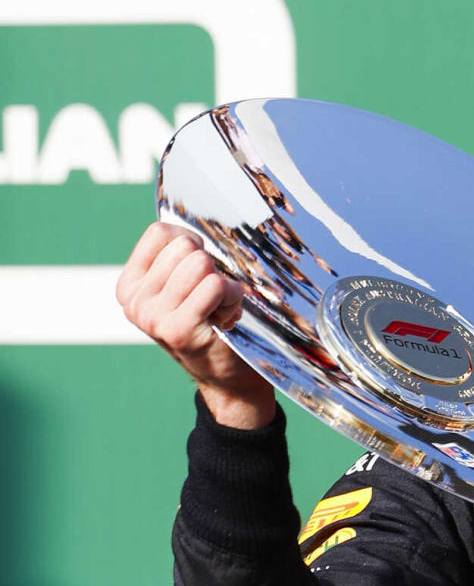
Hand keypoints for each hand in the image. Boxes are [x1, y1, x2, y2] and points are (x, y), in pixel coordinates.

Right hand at [116, 222, 274, 427]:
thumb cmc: (212, 322)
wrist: (228, 375)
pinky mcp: (176, 329)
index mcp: (130, 286)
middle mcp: (134, 301)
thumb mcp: (186, 287)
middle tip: (213, 298)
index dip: (193, 243)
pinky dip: (231, 296)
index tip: (201, 271)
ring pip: (200, 264)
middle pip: (185, 247)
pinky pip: (213, 285)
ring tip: (220, 308)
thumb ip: (180, 255)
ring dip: (224, 284)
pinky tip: (227, 318)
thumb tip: (193, 210)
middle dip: (211, 267)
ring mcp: (151, 316)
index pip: (161, 233)